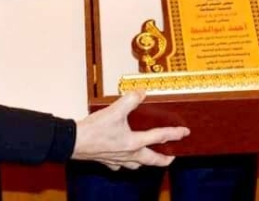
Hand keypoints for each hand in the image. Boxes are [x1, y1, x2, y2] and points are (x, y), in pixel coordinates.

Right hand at [72, 91, 189, 170]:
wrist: (74, 142)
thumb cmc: (93, 130)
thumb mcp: (115, 110)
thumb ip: (130, 99)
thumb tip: (142, 92)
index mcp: (134, 142)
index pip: (160, 137)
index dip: (174, 134)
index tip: (184, 132)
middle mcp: (129, 154)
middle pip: (152, 160)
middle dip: (165, 159)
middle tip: (172, 157)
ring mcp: (118, 160)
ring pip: (137, 164)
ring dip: (146, 162)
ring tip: (150, 158)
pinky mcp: (107, 161)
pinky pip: (121, 165)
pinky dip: (126, 162)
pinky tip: (124, 158)